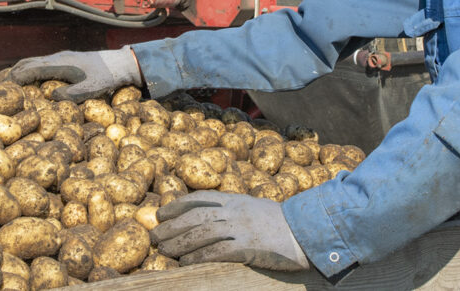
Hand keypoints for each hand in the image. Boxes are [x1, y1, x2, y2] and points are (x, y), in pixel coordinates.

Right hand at [8, 46, 140, 100]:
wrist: (119, 63)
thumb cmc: (107, 77)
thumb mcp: (92, 89)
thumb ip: (73, 93)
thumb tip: (52, 97)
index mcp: (62, 64)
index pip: (33, 69)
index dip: (18, 77)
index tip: (5, 87)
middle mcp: (59, 58)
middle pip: (30, 62)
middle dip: (14, 72)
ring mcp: (62, 57)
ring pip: (35, 61)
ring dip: (21, 69)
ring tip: (7, 80)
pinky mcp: (66, 60)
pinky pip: (42, 63)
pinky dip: (30, 68)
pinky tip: (28, 76)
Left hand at [152, 191, 308, 270]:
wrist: (305, 232)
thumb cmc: (280, 223)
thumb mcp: (253, 208)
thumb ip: (233, 210)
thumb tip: (209, 219)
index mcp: (235, 199)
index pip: (200, 198)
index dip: (177, 205)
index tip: (162, 213)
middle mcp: (235, 210)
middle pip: (195, 216)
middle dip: (171, 226)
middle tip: (154, 235)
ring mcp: (241, 228)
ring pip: (201, 233)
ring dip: (179, 242)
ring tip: (164, 251)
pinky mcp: (248, 246)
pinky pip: (217, 251)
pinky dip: (198, 256)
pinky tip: (186, 262)